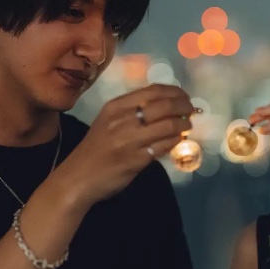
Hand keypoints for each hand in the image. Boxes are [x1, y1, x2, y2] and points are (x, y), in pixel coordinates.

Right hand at [61, 84, 194, 210]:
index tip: (185, 96)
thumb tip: (168, 103)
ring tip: (187, 126)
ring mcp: (129, 140)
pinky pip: (164, 146)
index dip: (175, 92)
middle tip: (192, 110)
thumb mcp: (109, 120)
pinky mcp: (135, 159)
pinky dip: (175, 141)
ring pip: (168, 125)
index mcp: (116, 106)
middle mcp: (122, 119)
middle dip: (184, 106)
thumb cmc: (97, 147)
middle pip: (164, 105)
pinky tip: (178, 140)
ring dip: (183, 125)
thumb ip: (134, 110)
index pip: (153, 91)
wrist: (77, 177)